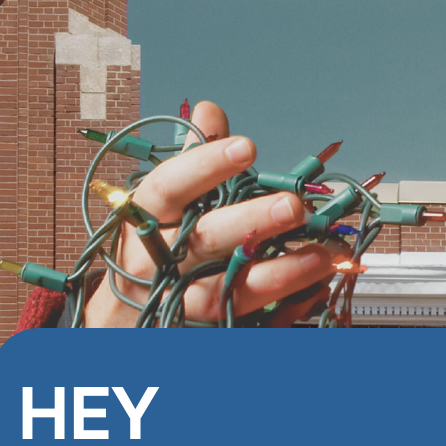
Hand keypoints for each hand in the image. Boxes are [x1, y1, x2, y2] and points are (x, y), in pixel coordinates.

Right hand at [84, 101, 335, 327]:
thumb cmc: (152, 249)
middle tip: (293, 206)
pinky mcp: (199, 333)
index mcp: (143, 218)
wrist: (124, 320)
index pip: (169, 186)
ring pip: (226, 292)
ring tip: (321, 256)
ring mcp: (175, 304)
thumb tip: (210, 112)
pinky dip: (282, 309)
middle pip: (203, 241)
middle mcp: (153, 261)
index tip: (246, 147)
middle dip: (251, 222)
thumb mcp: (162, 202)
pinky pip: (245, 324)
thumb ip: (191, 159)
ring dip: (278, 274)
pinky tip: (314, 290)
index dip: (205, 165)